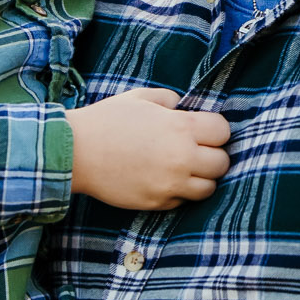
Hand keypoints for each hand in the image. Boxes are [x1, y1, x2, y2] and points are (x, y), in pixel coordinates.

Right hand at [68, 87, 230, 210]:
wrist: (76, 153)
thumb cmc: (107, 120)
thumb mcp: (140, 97)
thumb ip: (169, 99)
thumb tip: (183, 107)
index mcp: (181, 127)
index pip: (223, 132)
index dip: (215, 130)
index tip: (204, 131)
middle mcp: (181, 157)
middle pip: (222, 163)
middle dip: (213, 156)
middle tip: (196, 152)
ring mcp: (170, 184)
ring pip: (208, 188)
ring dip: (201, 178)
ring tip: (184, 169)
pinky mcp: (157, 202)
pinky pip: (182, 201)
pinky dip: (178, 192)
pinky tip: (163, 180)